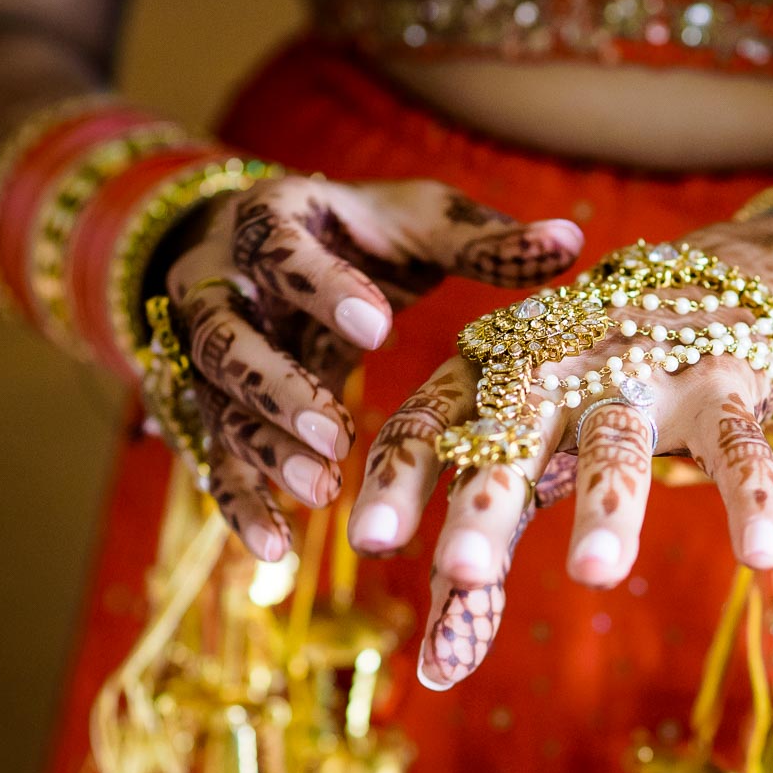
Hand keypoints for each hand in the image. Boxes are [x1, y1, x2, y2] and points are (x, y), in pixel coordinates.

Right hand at [158, 176, 584, 559]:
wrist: (263, 245)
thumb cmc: (361, 234)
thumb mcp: (418, 224)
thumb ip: (483, 243)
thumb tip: (570, 241)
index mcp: (274, 222)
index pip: (284, 251)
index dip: (323, 289)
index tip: (378, 327)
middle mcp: (220, 283)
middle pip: (225, 337)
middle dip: (278, 386)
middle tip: (335, 434)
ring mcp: (201, 350)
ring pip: (217, 402)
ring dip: (265, 449)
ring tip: (322, 492)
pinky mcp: (206, 404)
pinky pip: (212, 456)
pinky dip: (241, 502)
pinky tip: (278, 550)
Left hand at [348, 215, 772, 688]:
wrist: (696, 282)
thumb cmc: (576, 394)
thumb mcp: (520, 458)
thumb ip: (479, 556)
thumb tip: (438, 673)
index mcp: (488, 378)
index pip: (429, 425)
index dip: (400, 480)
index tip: (368, 544)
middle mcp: (555, 369)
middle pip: (514, 438)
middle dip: (489, 501)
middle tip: (463, 567)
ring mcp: (641, 372)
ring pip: (620, 444)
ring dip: (609, 505)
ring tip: (595, 573)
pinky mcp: (721, 384)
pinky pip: (739, 446)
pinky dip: (753, 496)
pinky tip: (761, 556)